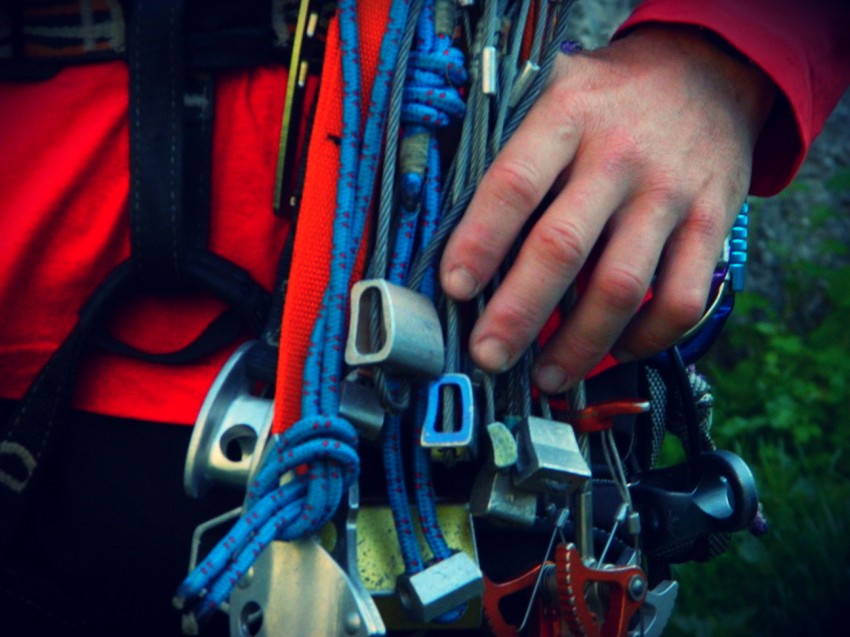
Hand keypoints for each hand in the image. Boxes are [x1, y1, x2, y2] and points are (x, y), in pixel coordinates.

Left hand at [439, 24, 775, 392]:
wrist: (710, 71)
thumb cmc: (610, 97)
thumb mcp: (555, 89)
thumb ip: (510, 143)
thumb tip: (450, 221)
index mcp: (567, 117)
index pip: (514, 185)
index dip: (480, 241)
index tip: (454, 288)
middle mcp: (620, 156)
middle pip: (562, 248)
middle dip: (518, 313)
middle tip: (488, 355)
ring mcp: (670, 194)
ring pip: (620, 286)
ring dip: (578, 344)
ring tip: (544, 377)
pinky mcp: (712, 224)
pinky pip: (680, 299)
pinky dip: (645, 339)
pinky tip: (614, 351)